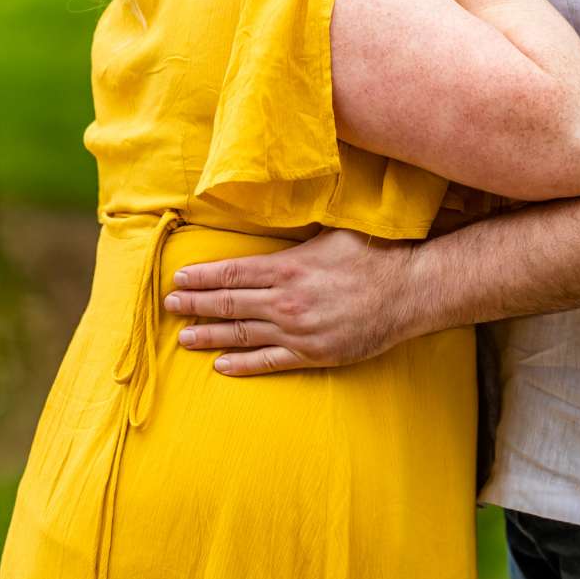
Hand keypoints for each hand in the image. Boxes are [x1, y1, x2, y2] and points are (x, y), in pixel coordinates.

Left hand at [163, 226, 418, 374]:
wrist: (410, 291)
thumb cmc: (374, 255)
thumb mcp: (332, 231)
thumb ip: (298, 232)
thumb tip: (274, 213)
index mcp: (289, 267)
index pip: (233, 273)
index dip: (203, 277)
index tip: (179, 278)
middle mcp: (288, 301)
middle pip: (230, 304)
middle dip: (196, 304)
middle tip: (169, 305)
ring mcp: (299, 331)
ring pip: (243, 335)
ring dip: (209, 336)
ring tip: (184, 337)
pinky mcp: (314, 354)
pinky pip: (270, 362)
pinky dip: (243, 364)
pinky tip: (220, 365)